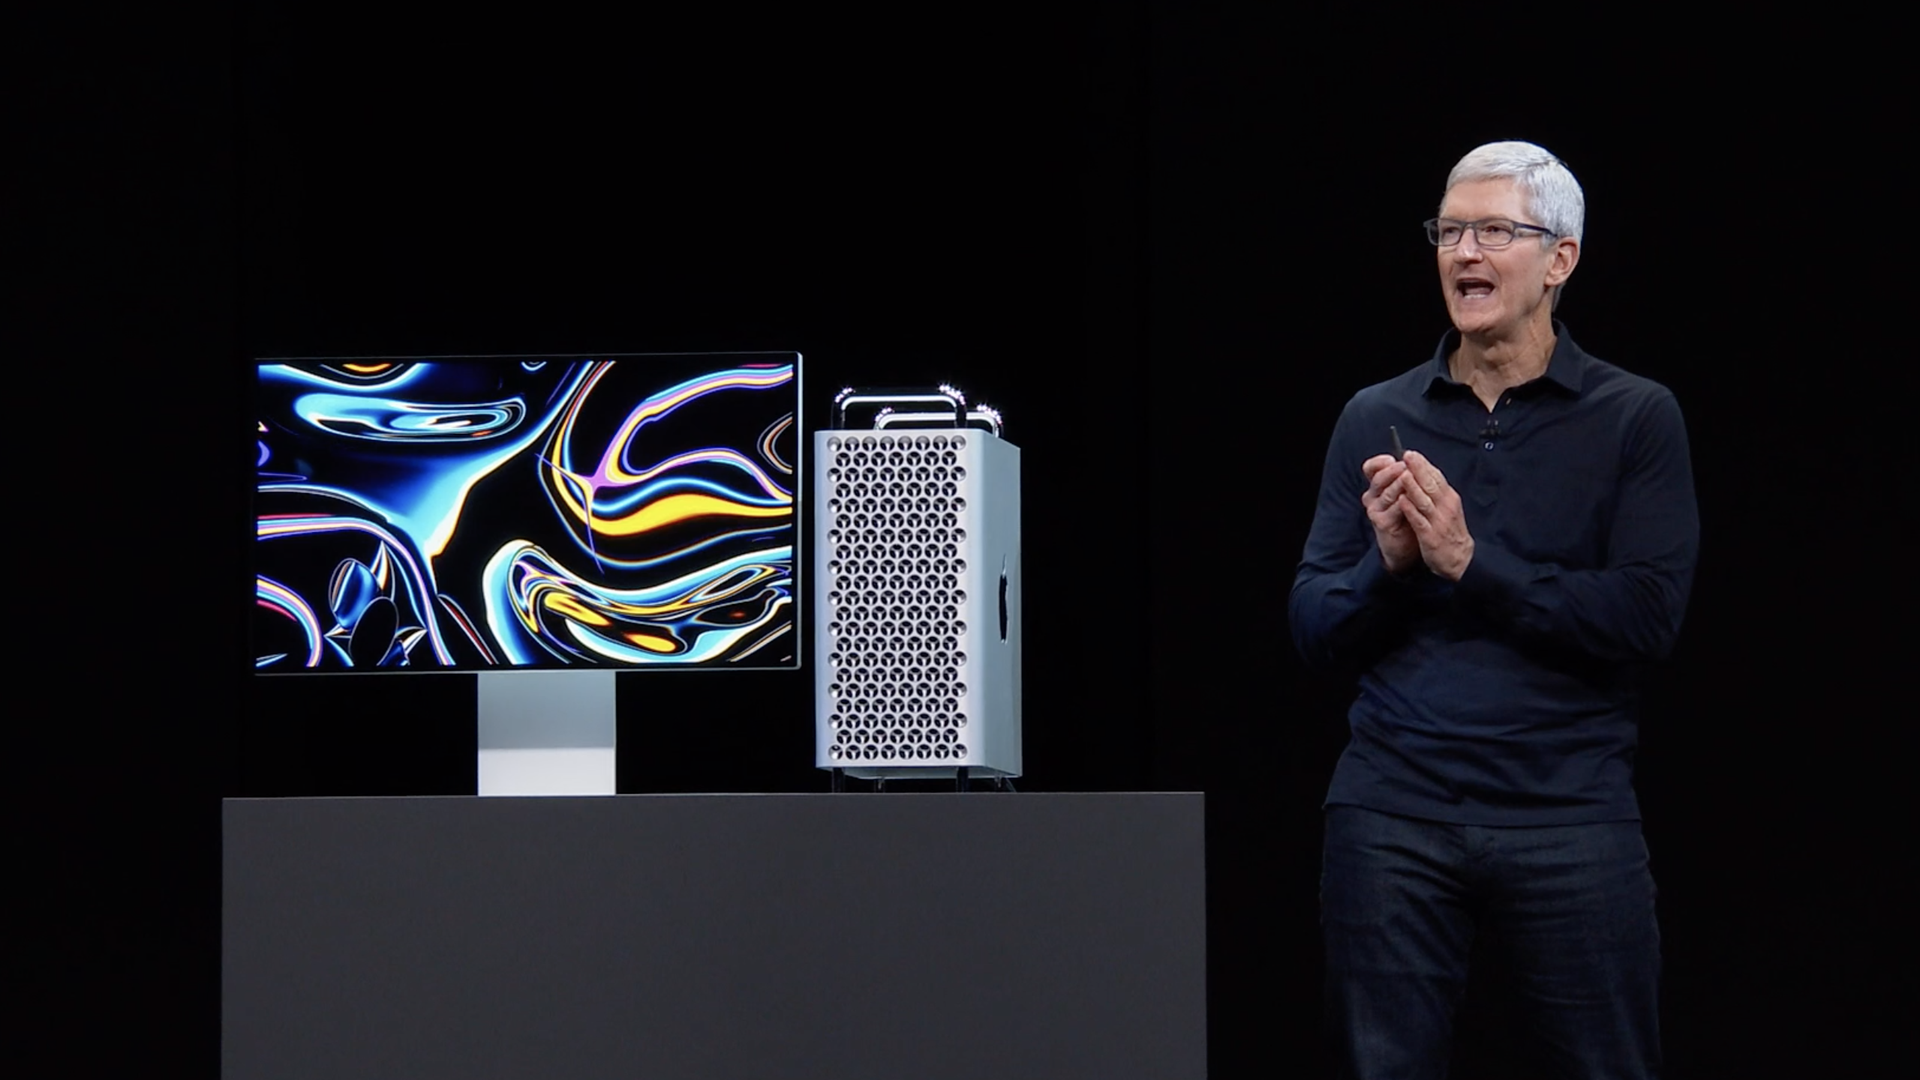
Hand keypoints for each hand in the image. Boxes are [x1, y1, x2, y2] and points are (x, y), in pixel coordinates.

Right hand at [1360, 454, 1419, 574]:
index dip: (1379, 462)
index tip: (1392, 459)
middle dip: (1393, 471)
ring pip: (1388, 493)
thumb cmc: (1407, 514)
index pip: (1370, 468)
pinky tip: (1414, 498)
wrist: (1406, 544)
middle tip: (1406, 466)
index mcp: (1376, 486)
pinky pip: (1394, 510)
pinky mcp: (1382, 523)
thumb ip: (1405, 477)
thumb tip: (1415, 458)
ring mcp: (1376, 511)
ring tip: (1411, 477)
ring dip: (1399, 484)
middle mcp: (1372, 497)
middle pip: (1378, 479)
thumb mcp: (1404, 492)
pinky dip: (1405, 503)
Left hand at [1394, 450, 1473, 580]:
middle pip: (1431, 485)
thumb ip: (1436, 492)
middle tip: (1407, 456)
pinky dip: (1411, 510)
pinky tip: (1402, 501)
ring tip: (1403, 474)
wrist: (1460, 559)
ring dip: (1414, 487)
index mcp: (1449, 499)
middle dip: (1419, 470)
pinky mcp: (1430, 536)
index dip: (1424, 465)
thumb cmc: (1449, 530)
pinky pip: (1420, 521)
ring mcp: (1438, 521)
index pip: (1437, 477)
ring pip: (1425, 501)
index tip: (1411, 453)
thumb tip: (1422, 472)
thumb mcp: (1447, 507)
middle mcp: (1446, 507)